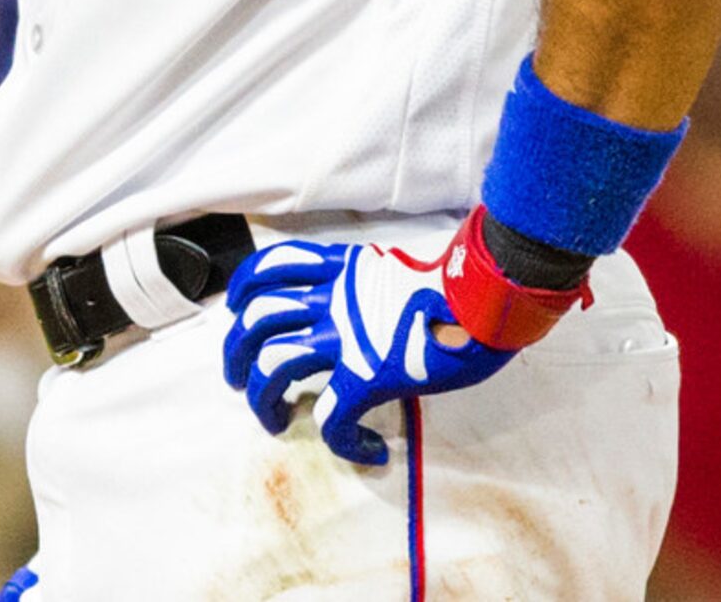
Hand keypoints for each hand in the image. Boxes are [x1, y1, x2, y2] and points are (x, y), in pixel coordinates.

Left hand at [222, 238, 512, 464]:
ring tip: (275, 420)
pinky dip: (343, 444)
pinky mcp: (369, 376)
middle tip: (237, 378)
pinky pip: (333, 420)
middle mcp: (335, 301)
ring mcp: (348, 339)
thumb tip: (356, 303)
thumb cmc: (451, 287)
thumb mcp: (393, 270)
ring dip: (263, 401)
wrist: (485, 299)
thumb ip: (364, 284)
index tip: (236, 311)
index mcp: (341, 272)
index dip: (243, 288)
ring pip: (275, 366)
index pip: (274, 267)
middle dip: (235, 354)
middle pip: (258, 320)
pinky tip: (367, 452)